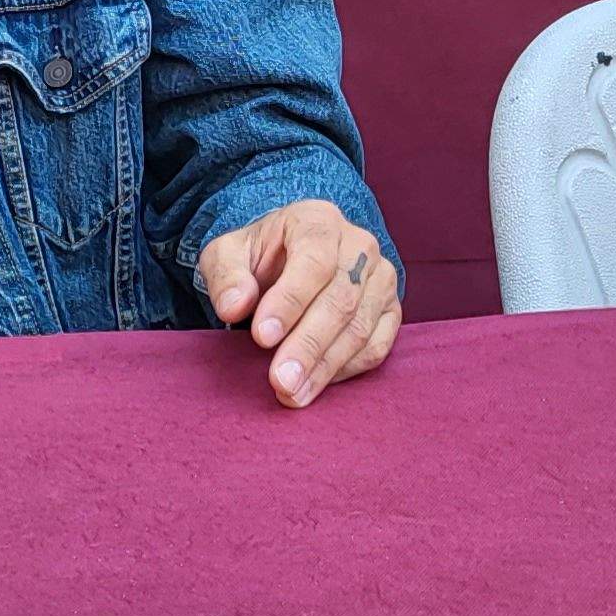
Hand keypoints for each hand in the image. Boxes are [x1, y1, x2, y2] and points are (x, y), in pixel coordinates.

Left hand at [195, 200, 401, 408]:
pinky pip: (376, 346)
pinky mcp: (389, 311)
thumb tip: (234, 307)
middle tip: (280, 380)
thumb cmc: (256, 257)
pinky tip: (316, 383)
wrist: (286, 258)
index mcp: (318, 221)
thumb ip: (226, 276)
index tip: (262, 337)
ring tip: (293, 394)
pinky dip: (347, 370)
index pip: (313, 261)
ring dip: (325, 366)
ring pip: (360, 328)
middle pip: (342, 299)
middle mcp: (359, 245)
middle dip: (308, 345)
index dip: (289, 302)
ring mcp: (381, 278)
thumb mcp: (226, 255)